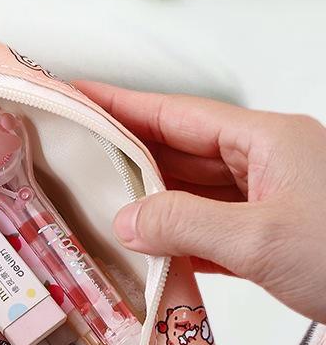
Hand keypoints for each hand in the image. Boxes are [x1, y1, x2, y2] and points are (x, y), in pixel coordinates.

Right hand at [75, 81, 325, 322]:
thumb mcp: (260, 238)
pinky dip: (177, 239)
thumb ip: (184, 224)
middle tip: (74, 153)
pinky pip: (211, 230)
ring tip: (97, 202)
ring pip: (194, 192)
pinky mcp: (271, 237)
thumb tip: (124, 220)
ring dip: (149, 201)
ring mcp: (269, 201)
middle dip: (127, 152)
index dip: (122, 103)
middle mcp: (265, 163)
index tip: (77, 95)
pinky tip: (148, 249)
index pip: (176, 113)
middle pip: (181, 149)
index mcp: (265, 140)